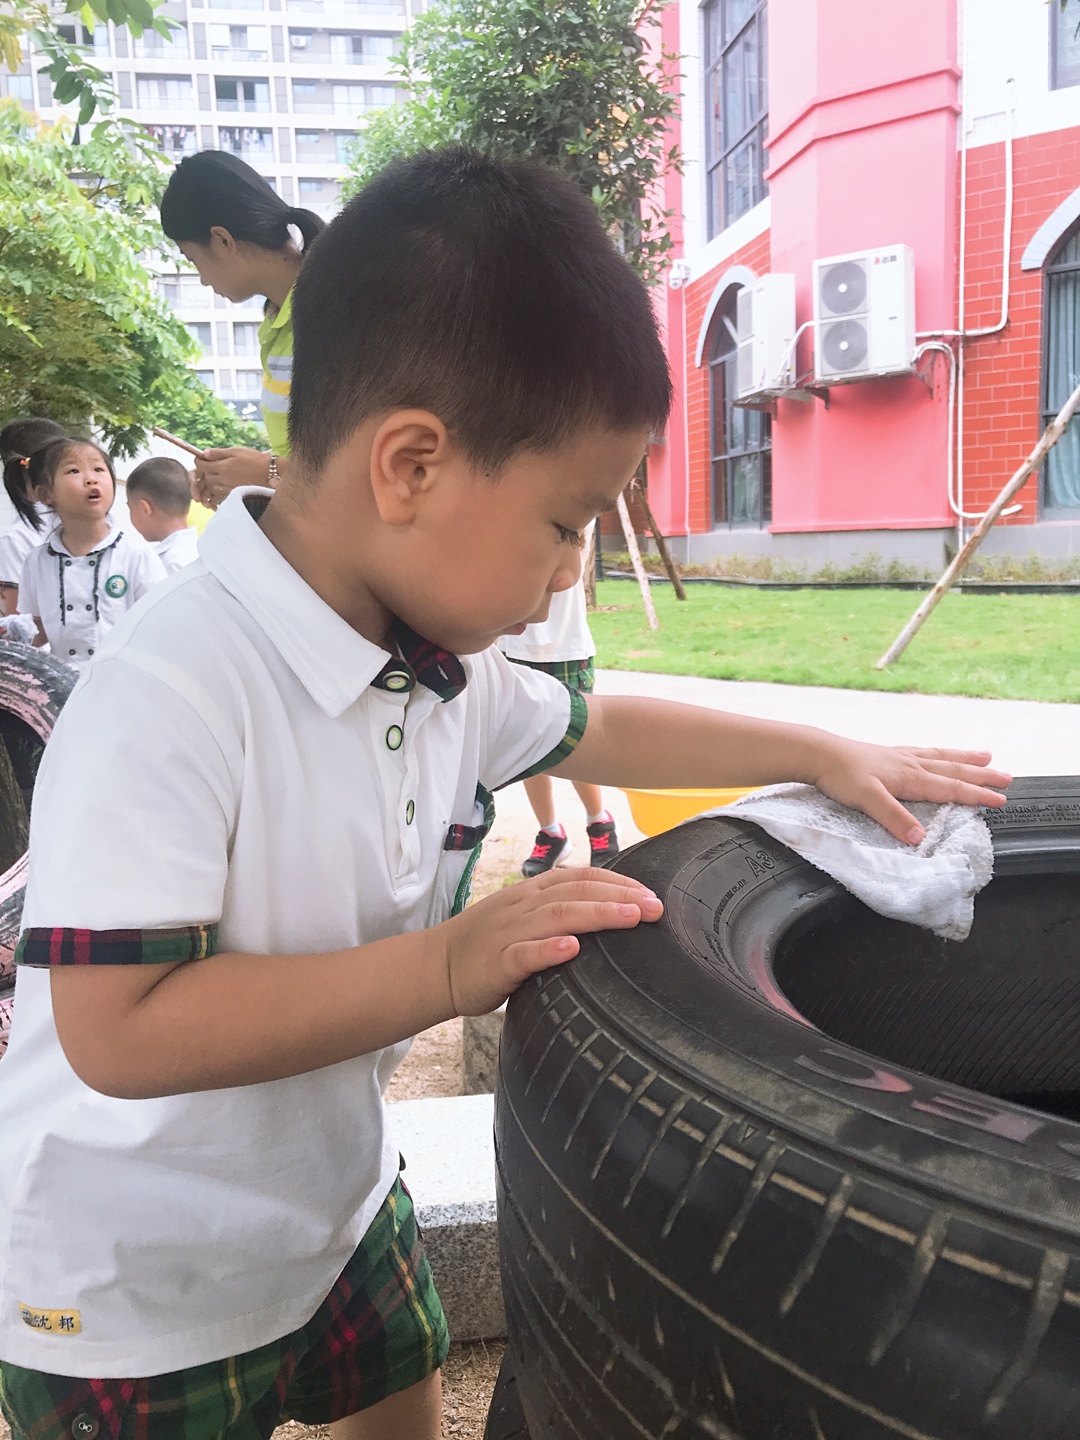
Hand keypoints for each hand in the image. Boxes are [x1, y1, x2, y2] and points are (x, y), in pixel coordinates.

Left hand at [193, 448, 272, 508]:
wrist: (270, 474)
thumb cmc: (255, 460)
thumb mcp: (236, 451)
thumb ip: (219, 453)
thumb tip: (204, 453)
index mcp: (222, 467)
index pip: (201, 465)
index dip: (199, 460)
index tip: (202, 458)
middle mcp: (222, 480)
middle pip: (206, 477)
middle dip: (205, 471)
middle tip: (209, 467)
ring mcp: (227, 489)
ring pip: (211, 487)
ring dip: (211, 482)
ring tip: (217, 476)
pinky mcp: (233, 495)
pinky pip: (219, 496)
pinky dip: (217, 492)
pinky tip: (223, 485)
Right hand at [440, 867, 663, 1015]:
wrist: (437, 965)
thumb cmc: (488, 945)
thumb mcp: (523, 918)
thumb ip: (558, 912)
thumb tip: (609, 912)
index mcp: (532, 894)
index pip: (580, 878)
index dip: (617, 882)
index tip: (650, 894)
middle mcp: (523, 906)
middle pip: (576, 892)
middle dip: (619, 897)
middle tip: (655, 907)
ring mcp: (509, 933)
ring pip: (557, 917)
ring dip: (597, 915)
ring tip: (630, 918)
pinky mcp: (497, 963)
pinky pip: (524, 954)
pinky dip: (549, 950)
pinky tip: (572, 949)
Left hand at [808, 739, 1010, 844]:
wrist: (819, 754)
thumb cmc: (841, 775)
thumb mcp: (867, 800)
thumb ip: (894, 818)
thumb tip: (919, 838)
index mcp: (909, 777)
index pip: (951, 788)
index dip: (977, 795)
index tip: (1000, 800)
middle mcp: (910, 764)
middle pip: (954, 769)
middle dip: (982, 774)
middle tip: (1008, 776)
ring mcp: (900, 756)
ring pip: (942, 756)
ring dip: (966, 758)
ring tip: (987, 754)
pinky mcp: (889, 754)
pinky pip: (924, 751)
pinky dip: (940, 752)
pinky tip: (940, 753)